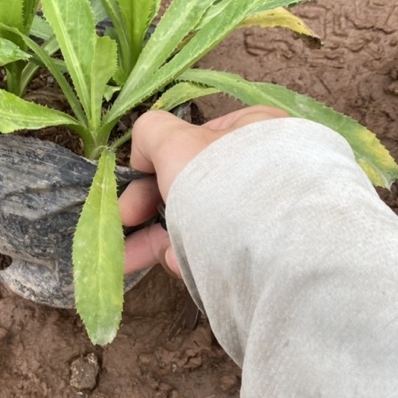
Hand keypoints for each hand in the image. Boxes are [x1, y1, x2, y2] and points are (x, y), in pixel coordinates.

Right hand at [120, 106, 288, 276]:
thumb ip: (151, 133)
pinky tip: (178, 267)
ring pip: (201, 222)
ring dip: (162, 239)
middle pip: (192, 185)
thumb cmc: (222, 179)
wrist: (277, 247)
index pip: (195, 141)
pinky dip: (192, 258)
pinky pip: (220, 251)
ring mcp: (268, 213)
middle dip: (147, 211)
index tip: (131, 187)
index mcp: (252, 130)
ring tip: (135, 258)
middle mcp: (264, 169)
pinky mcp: (268, 255)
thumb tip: (144, 152)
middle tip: (121, 228)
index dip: (154, 162)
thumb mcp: (174, 142)